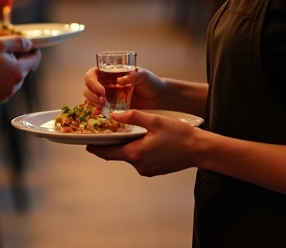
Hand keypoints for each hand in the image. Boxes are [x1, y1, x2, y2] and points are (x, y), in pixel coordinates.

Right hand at [0, 36, 41, 101]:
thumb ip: (18, 42)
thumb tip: (30, 44)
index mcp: (19, 70)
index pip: (35, 58)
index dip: (32, 50)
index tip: (26, 45)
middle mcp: (16, 84)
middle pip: (24, 68)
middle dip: (18, 59)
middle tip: (2, 53)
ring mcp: (8, 93)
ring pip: (15, 77)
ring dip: (9, 70)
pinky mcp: (0, 98)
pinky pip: (7, 85)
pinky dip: (2, 79)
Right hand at [84, 66, 166, 110]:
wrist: (158, 96)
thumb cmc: (151, 81)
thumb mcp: (143, 75)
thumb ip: (133, 75)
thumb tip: (120, 80)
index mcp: (110, 72)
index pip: (92, 74)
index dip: (92, 82)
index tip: (102, 90)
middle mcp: (106, 82)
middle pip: (88, 87)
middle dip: (92, 94)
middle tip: (103, 101)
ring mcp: (108, 95)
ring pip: (90, 97)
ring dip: (92, 102)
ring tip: (103, 106)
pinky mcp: (112, 106)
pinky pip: (99, 108)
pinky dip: (97, 110)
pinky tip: (101, 112)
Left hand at [86, 110, 201, 176]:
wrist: (199, 150)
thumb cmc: (179, 135)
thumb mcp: (155, 120)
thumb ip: (133, 117)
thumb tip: (115, 115)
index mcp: (136, 153)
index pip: (107, 152)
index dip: (95, 147)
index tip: (86, 142)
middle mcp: (139, 165)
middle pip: (117, 155)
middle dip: (109, 145)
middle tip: (103, 133)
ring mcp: (146, 170)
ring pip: (129, 156)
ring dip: (124, 146)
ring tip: (123, 132)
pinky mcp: (154, 170)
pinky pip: (139, 159)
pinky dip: (136, 150)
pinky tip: (140, 140)